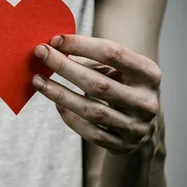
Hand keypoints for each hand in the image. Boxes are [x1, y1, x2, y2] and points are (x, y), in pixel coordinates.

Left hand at [32, 34, 160, 154]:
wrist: (145, 133)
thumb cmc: (125, 91)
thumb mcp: (121, 72)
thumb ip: (94, 60)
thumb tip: (55, 47)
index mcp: (149, 74)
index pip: (114, 54)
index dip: (82, 45)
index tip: (55, 40)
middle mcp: (146, 101)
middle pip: (98, 84)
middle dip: (64, 67)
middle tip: (40, 54)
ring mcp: (135, 127)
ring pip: (91, 110)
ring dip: (59, 94)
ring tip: (38, 80)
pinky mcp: (121, 146)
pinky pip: (89, 131)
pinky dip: (69, 116)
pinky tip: (55, 102)